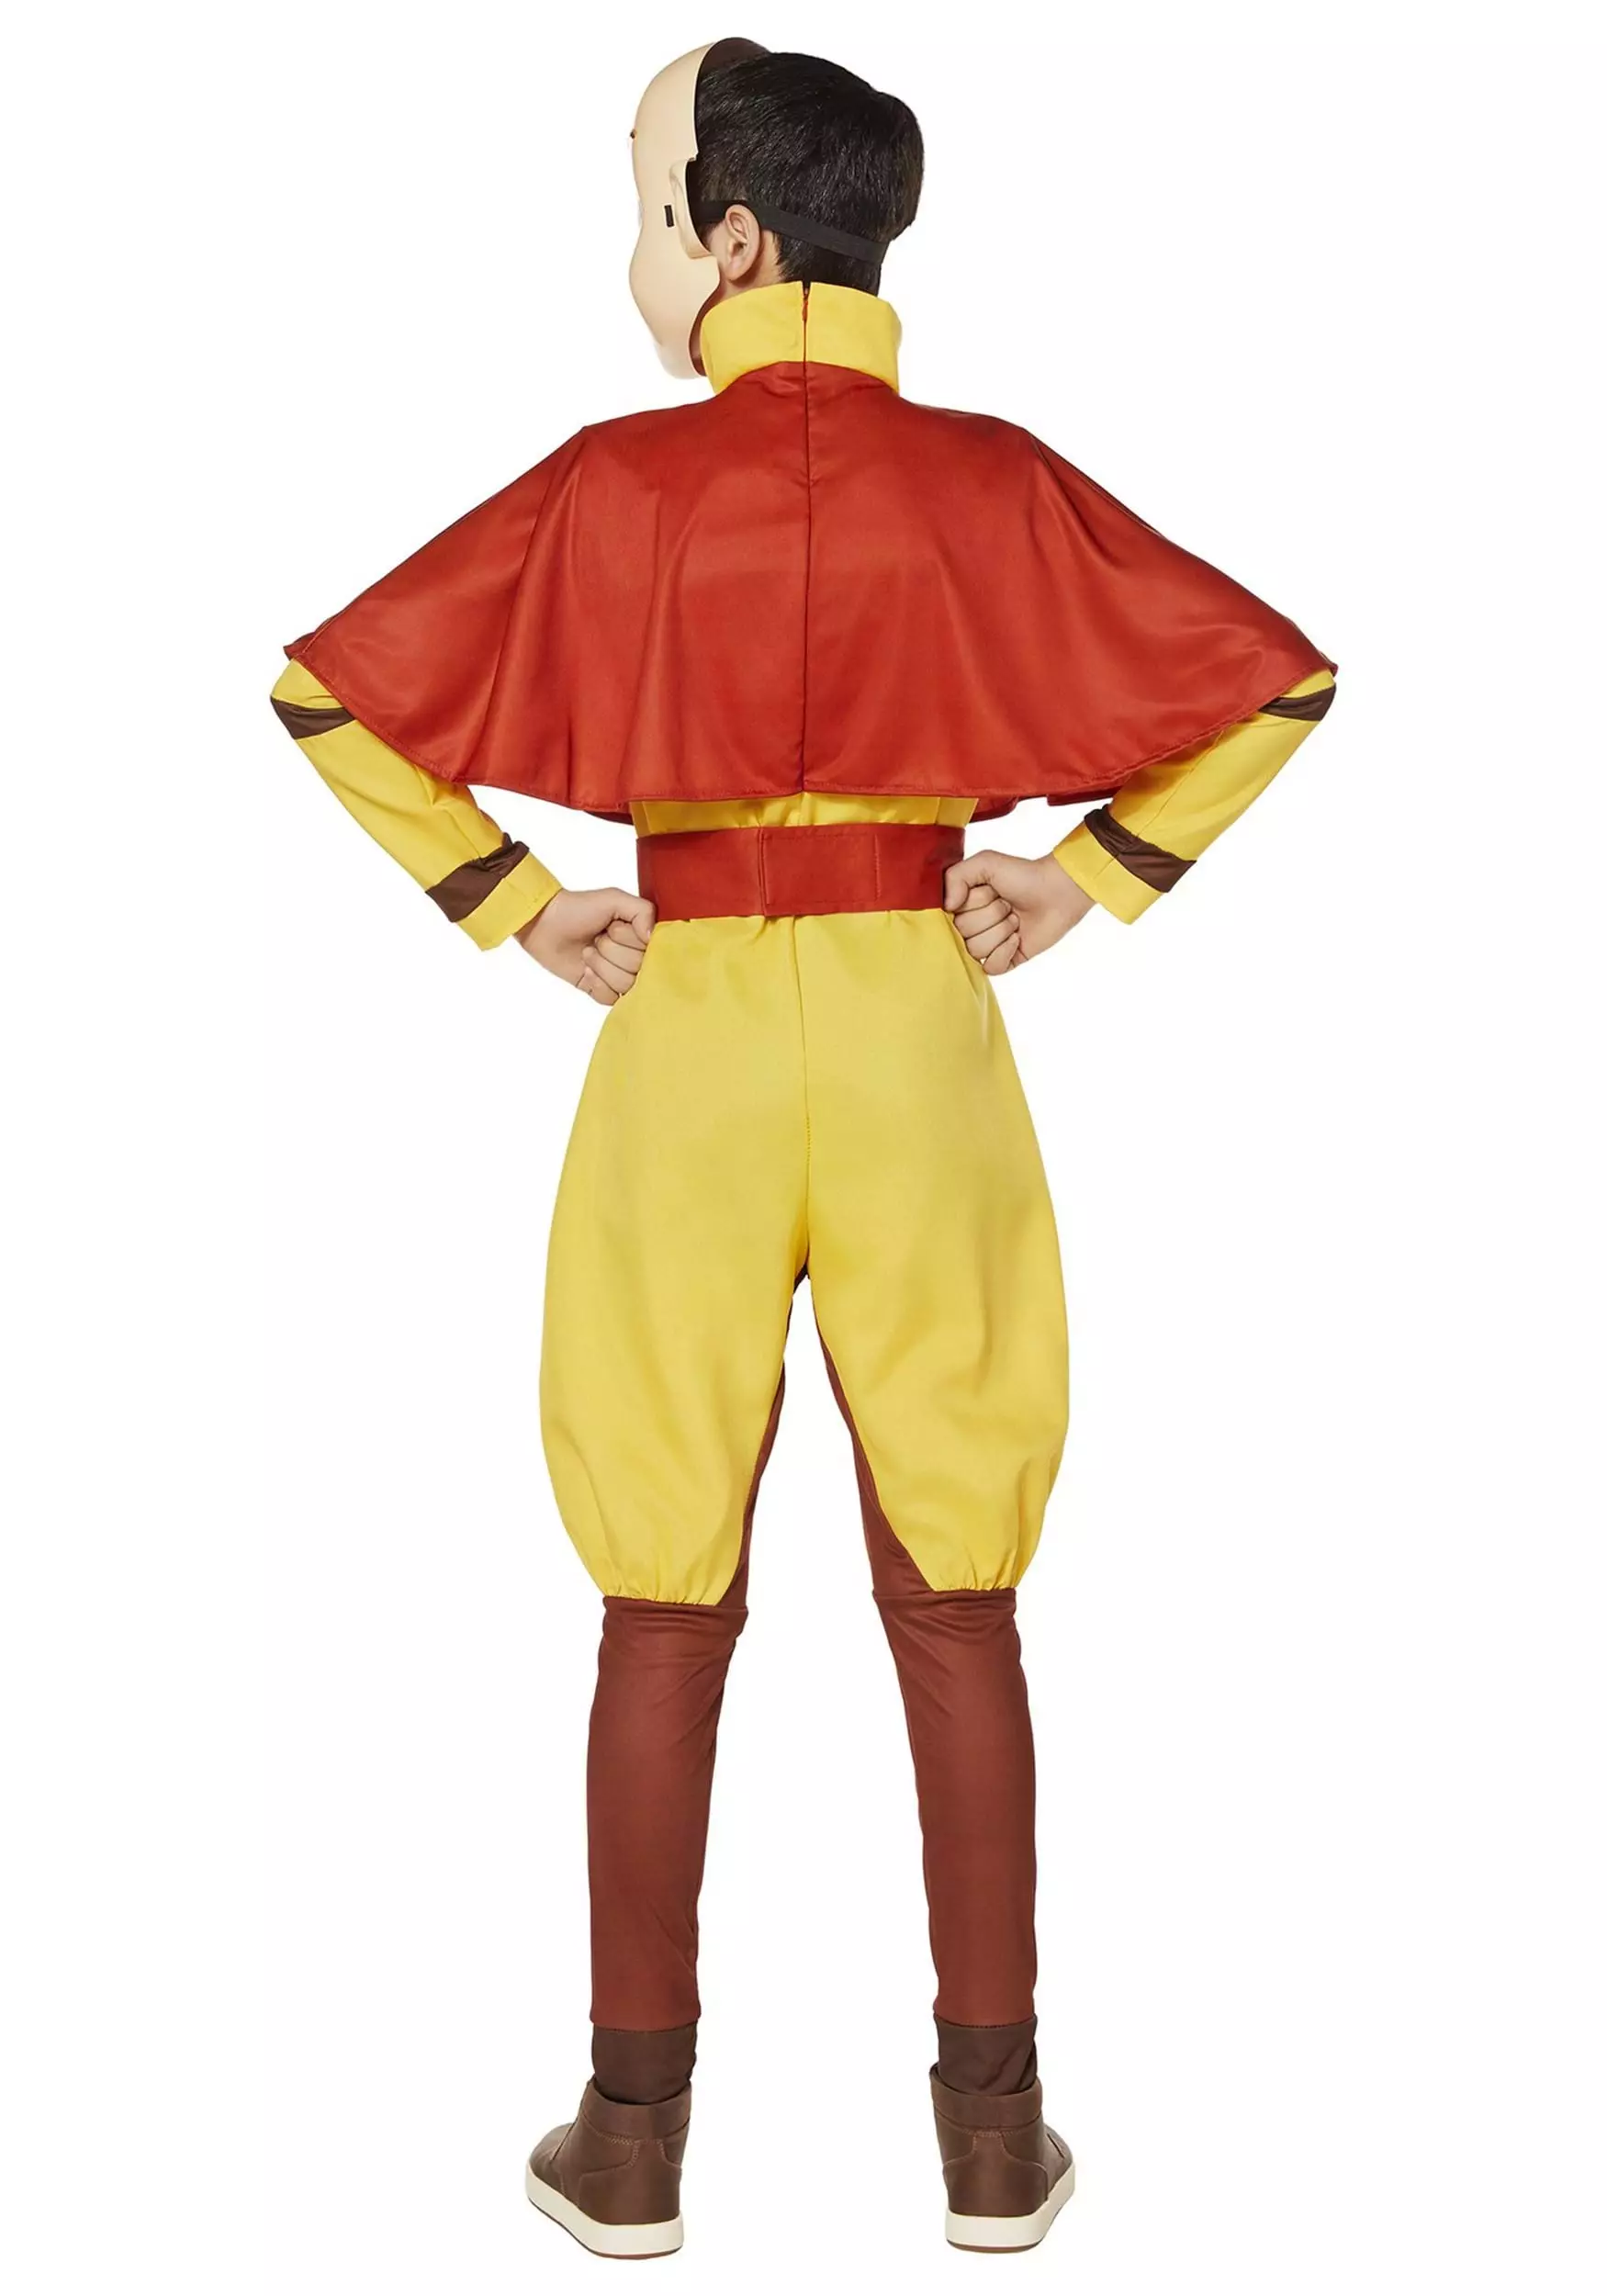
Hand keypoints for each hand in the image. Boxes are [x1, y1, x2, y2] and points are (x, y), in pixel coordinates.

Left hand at [517, 888, 656, 1005]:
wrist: (545, 925)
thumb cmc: (578, 908)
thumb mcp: (614, 899)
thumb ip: (643, 911)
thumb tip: (652, 938)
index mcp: (641, 936)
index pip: (652, 951)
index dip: (629, 941)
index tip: (613, 928)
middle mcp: (635, 957)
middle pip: (638, 969)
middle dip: (611, 952)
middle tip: (597, 939)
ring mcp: (619, 975)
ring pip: (625, 985)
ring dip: (601, 966)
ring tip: (588, 952)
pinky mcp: (602, 990)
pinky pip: (611, 998)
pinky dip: (596, 983)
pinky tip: (585, 970)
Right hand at [944, 850, 1094, 973]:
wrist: (1058, 891)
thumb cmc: (1023, 874)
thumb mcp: (985, 863)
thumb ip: (954, 877)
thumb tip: (947, 907)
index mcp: (962, 905)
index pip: (948, 916)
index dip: (971, 904)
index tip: (989, 891)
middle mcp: (971, 927)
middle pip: (963, 934)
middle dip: (991, 915)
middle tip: (1008, 904)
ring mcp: (987, 945)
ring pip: (976, 951)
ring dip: (1001, 931)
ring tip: (1015, 918)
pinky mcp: (1005, 961)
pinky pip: (991, 968)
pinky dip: (1005, 952)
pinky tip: (1017, 938)